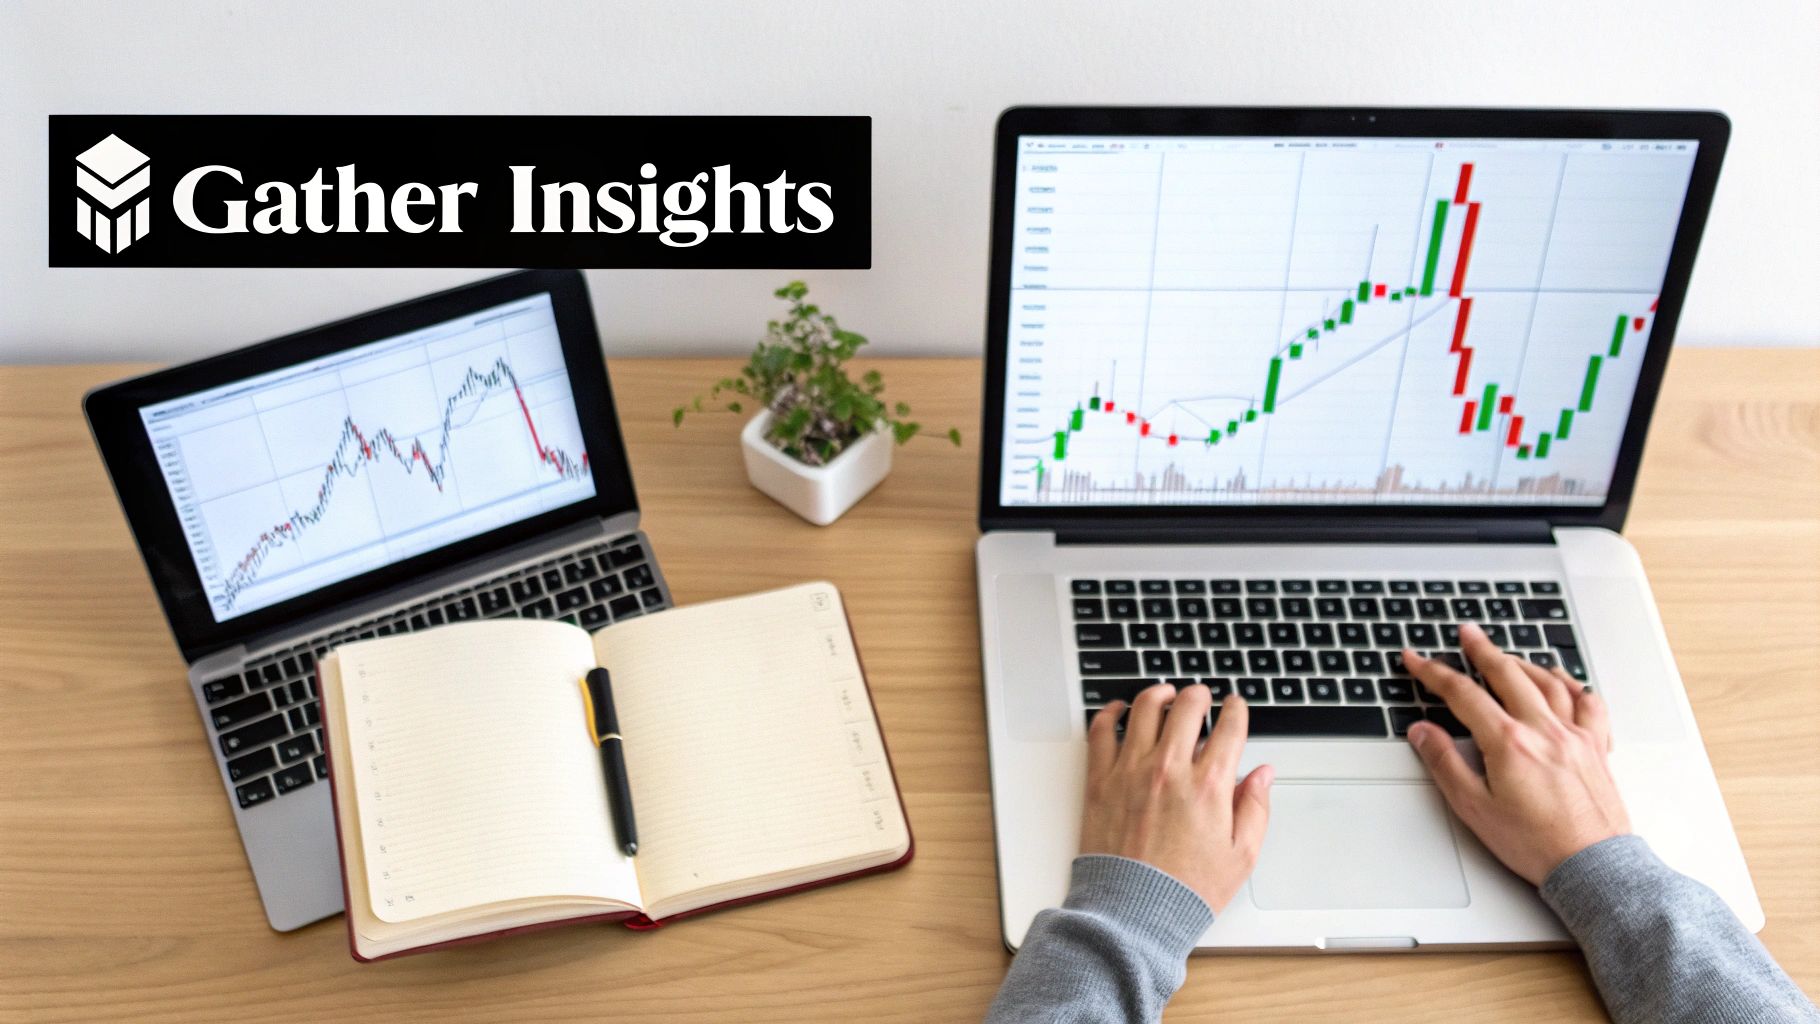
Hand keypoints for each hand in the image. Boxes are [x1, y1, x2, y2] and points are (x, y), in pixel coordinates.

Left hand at [1082, 683, 1272, 913]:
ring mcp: (1131, 771)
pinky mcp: (1100, 780)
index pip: (1229, 728)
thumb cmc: (1186, 890)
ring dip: (1159, 694)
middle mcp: (1170, 769)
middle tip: (1201, 696)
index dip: (1236, 710)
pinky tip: (1118, 710)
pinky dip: (1110, 713)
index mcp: (1209, 786)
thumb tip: (1262, 775)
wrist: (1134, 912)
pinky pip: (1101, 731)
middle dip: (1199, 695)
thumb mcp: (1241, 856)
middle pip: (1187, 707)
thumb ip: (1255, 808)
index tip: (1235, 706)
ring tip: (1165, 694)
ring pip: (1144, 709)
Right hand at [1403, 623, 1629, 885]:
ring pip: (1548, 681)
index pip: (1462, 694)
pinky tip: (1565, 681)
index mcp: (1508, 742)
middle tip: (1467, 633)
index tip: (1416, 659)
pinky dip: (1573, 685)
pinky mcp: (1596, 748)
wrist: (1593, 866)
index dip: (1433, 672)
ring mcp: (1574, 735)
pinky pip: (1589, 703)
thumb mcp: (1475, 809)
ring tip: (1508, 655)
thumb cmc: (1537, 844)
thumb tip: (1423, 732)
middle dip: (1482, 649)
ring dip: (1523, 662)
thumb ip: (1446, 764)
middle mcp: (1543, 730)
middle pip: (1507, 674)